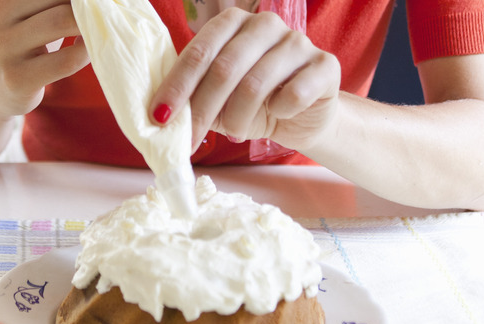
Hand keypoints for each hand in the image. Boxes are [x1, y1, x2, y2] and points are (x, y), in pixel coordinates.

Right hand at [0, 0, 90, 116]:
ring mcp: (7, 48)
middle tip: (104, 12)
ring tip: (98, 28)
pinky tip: (89, 49)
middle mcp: (0, 15)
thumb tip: (97, 1)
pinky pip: (66, 60)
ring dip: (89, 24)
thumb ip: (53, 3)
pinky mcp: (18, 78)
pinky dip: (85, 52)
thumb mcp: (24, 13)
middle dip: (88, 4)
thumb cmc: (20, 43)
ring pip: (62, 21)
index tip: (97, 4)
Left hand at [149, 8, 340, 151]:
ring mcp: (298, 42)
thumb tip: (159, 117)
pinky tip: (278, 114)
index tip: (160, 118)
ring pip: (256, 84)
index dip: (177, 87)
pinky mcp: (325, 65)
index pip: (199, 52)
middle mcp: (265, 24)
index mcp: (232, 23)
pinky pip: (295, 93)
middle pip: (225, 68)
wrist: (301, 117)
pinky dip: (280, 112)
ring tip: (235, 131)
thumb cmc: (252, 104)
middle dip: (203, 110)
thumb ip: (192, 97)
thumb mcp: (217, 99)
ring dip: (238, 117)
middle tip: (191, 139)